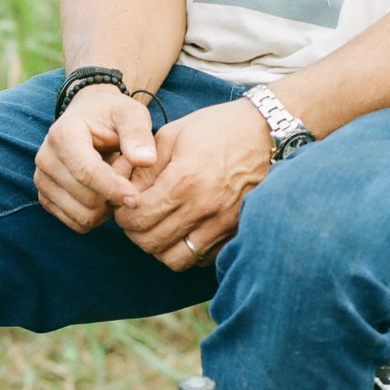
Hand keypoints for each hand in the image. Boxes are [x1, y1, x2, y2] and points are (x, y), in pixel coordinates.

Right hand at [34, 85, 155, 232]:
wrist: (89, 118)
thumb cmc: (113, 116)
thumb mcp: (131, 114)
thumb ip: (138, 134)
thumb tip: (146, 160)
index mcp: (63, 135)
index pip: (86, 172)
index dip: (113, 189)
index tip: (136, 199)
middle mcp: (45, 159)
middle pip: (87, 199)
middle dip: (114, 193)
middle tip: (126, 171)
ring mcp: (42, 181)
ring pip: (83, 216)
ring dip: (107, 206)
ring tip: (115, 180)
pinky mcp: (46, 198)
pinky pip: (78, 224)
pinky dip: (96, 215)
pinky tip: (103, 193)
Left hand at [115, 98, 271, 268]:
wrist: (266, 132)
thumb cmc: (216, 129)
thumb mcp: (172, 135)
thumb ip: (143, 168)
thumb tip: (122, 194)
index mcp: (185, 180)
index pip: (138, 217)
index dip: (122, 215)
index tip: (124, 206)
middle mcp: (204, 207)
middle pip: (151, 243)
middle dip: (136, 233)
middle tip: (137, 218)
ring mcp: (222, 224)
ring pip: (175, 259)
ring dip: (159, 248)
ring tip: (158, 228)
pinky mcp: (235, 232)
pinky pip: (200, 259)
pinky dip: (185, 251)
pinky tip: (182, 231)